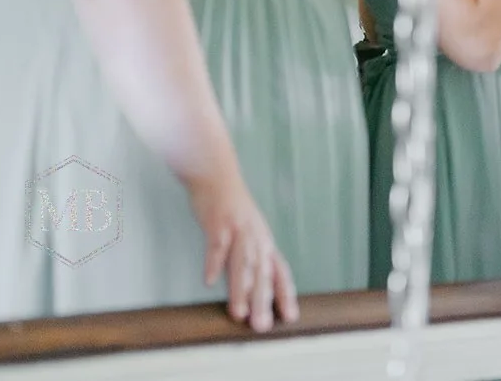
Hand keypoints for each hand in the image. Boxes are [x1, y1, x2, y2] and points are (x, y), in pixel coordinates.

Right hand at [186, 169, 297, 331]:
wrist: (217, 175)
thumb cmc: (231, 210)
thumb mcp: (247, 235)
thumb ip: (249, 261)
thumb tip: (250, 292)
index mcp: (264, 242)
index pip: (280, 271)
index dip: (285, 294)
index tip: (290, 317)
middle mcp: (256, 237)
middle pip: (262, 273)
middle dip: (263, 301)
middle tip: (262, 326)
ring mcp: (238, 229)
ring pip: (242, 263)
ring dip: (240, 289)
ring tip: (239, 313)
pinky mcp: (219, 222)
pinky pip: (216, 245)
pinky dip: (214, 263)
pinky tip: (210, 281)